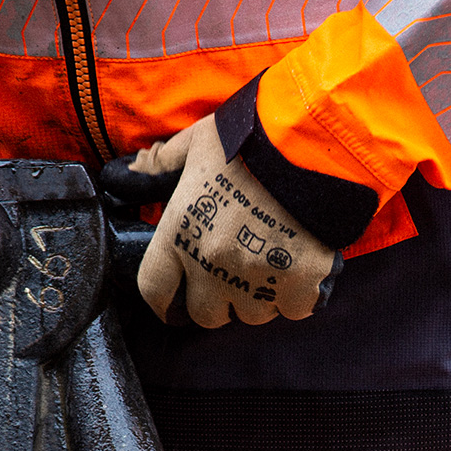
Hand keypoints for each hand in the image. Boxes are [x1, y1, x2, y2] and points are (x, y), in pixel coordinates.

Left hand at [131, 116, 341, 327]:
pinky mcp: (299, 284)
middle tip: (235, 271)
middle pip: (206, 314)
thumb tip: (134, 169)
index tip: (176, 298)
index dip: (165, 299)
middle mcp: (212, 262)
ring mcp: (256, 277)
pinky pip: (293, 310)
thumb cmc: (255, 137)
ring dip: (259, 296)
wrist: (316, 142)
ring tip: (272, 263)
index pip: (154, 290)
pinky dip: (297, 296)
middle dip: (219, 299)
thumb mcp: (198, 140)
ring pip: (252, 313)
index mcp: (180, 230)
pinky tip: (302, 268)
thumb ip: (165, 160)